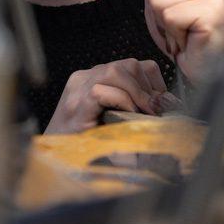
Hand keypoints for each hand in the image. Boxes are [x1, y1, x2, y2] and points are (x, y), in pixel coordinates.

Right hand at [45, 58, 171, 133]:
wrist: (54, 159)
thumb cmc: (85, 143)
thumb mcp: (113, 119)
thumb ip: (134, 105)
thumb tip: (169, 104)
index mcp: (94, 78)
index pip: (132, 64)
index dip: (152, 82)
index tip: (160, 103)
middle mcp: (85, 78)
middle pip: (128, 64)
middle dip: (148, 88)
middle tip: (154, 111)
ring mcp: (78, 89)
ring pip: (117, 71)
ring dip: (137, 93)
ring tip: (142, 114)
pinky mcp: (76, 105)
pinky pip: (102, 91)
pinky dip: (122, 101)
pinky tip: (127, 116)